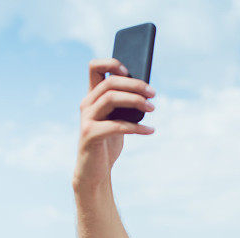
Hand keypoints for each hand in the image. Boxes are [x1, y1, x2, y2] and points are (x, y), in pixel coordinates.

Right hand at [73, 58, 155, 187]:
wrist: (94, 172)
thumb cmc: (108, 143)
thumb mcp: (117, 120)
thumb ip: (124, 105)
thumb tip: (147, 92)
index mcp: (92, 97)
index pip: (94, 67)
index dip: (111, 63)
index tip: (129, 71)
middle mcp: (86, 104)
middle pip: (110, 82)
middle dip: (135, 84)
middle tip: (153, 93)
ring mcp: (86, 119)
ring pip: (111, 98)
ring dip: (135, 101)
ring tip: (152, 108)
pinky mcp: (90, 134)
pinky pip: (116, 125)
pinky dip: (136, 127)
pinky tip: (150, 131)